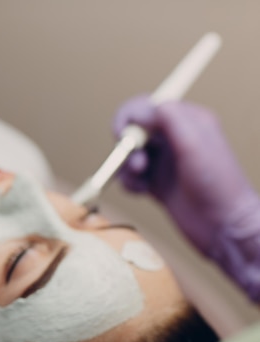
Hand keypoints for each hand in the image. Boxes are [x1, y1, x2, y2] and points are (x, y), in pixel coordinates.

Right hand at [114, 96, 259, 299]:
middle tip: (138, 163)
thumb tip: (141, 110)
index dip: (129, 117)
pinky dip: (130, 183)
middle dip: (127, 146)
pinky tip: (142, 192)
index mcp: (187, 121)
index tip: (124, 135)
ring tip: (141, 179)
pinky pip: (131, 177)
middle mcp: (174, 138)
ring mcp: (165, 162)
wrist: (224, 227)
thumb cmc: (218, 185)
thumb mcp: (194, 143)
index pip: (146, 105)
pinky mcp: (157, 183)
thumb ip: (169, 119)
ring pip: (129, 155)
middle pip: (133, 130)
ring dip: (127, 167)